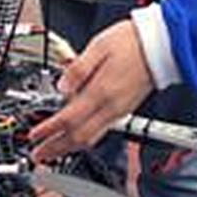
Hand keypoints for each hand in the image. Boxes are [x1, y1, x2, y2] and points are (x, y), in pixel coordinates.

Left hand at [30, 21, 154, 161]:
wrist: (163, 45)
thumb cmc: (132, 42)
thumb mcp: (98, 45)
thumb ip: (78, 68)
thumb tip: (61, 86)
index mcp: (101, 91)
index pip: (68, 119)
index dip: (48, 130)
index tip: (34, 136)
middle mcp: (111, 107)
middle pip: (79, 138)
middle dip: (56, 149)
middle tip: (38, 154)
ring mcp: (119, 110)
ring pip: (91, 138)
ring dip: (69, 148)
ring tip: (53, 151)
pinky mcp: (125, 109)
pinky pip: (101, 132)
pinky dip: (84, 139)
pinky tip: (77, 136)